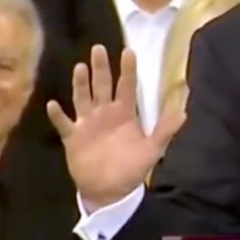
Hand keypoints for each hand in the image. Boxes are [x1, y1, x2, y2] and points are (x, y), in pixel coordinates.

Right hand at [46, 45, 184, 212]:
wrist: (111, 190)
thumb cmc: (132, 168)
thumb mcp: (153, 149)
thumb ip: (166, 129)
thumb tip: (185, 112)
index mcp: (125, 114)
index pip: (127, 87)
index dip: (127, 70)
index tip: (128, 51)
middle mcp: (105, 114)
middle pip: (102, 86)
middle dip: (101, 68)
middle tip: (98, 48)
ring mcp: (88, 124)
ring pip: (82, 98)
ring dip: (80, 84)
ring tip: (80, 67)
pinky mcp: (73, 138)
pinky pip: (64, 124)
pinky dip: (58, 115)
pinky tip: (54, 104)